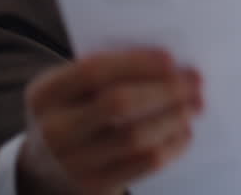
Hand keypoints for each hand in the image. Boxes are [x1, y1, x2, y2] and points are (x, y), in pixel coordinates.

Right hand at [17, 48, 203, 194]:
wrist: (45, 168)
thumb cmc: (74, 113)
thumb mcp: (73, 90)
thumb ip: (108, 73)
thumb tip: (171, 64)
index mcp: (45, 94)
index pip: (94, 72)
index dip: (137, 63)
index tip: (172, 59)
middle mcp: (54, 130)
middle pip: (119, 104)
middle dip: (164, 89)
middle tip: (195, 82)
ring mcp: (73, 163)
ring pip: (136, 136)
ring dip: (174, 117)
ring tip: (195, 105)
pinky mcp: (95, 186)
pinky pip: (145, 163)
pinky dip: (173, 145)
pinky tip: (184, 132)